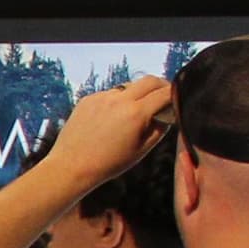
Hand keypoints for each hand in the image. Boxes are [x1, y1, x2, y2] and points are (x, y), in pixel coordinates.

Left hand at [44, 77, 173, 183]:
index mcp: (136, 113)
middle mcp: (120, 99)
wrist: (71, 167)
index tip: (177, 99)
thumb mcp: (141, 151)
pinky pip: (110, 94)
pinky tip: (112, 119)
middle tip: (163, 96)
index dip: (175, 94)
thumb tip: (168, 114)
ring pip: (129, 86)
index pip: (165, 92)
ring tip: (134, 112)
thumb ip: (159, 129)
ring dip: (137, 94)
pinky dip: (117, 101)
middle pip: (149, 80)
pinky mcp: (88, 99)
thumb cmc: (107, 164)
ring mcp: (102, 97)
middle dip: (160, 85)